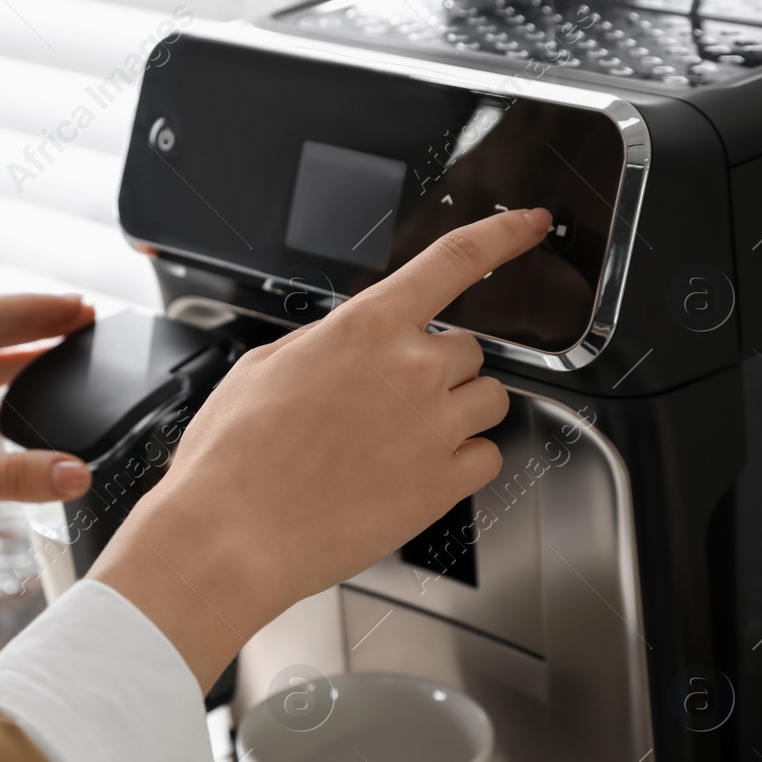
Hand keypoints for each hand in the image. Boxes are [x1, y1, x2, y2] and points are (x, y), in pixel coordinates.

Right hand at [90, 209, 551, 687]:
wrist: (229, 536)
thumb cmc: (233, 460)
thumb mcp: (262, 370)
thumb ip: (324, 345)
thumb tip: (350, 349)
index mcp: (364, 329)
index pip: (454, 260)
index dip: (504, 235)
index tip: (531, 224)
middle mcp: (410, 369)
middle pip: (468, 351)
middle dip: (437, 373)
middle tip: (389, 407)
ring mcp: (434, 427)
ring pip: (490, 402)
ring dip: (457, 415)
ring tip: (400, 445)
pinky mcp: (443, 484)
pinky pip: (488, 458)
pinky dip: (461, 464)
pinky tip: (411, 475)